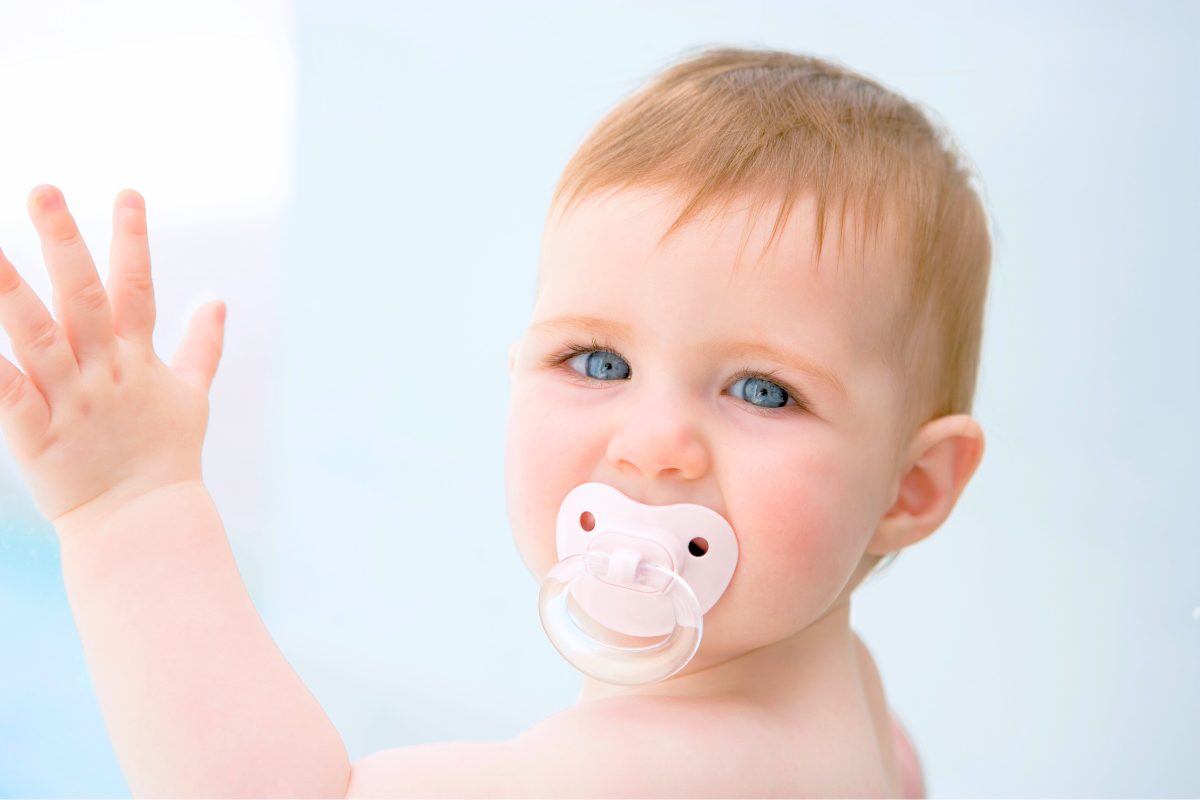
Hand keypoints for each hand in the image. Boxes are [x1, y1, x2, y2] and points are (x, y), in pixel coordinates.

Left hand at [0, 186, 223, 529]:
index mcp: (138, 359)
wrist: (144, 525)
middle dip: (65, 244)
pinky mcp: (38, 435)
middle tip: (42, 191)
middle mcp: (105, 371)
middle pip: (84, 298)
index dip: (133, 241)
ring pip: (37, 336)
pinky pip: (7, 396)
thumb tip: (218, 301)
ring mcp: (72, 401)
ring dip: (11, 292)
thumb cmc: (164, 459)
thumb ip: (202, 346)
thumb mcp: (191, 397)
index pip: (137, 289)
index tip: (128, 192)